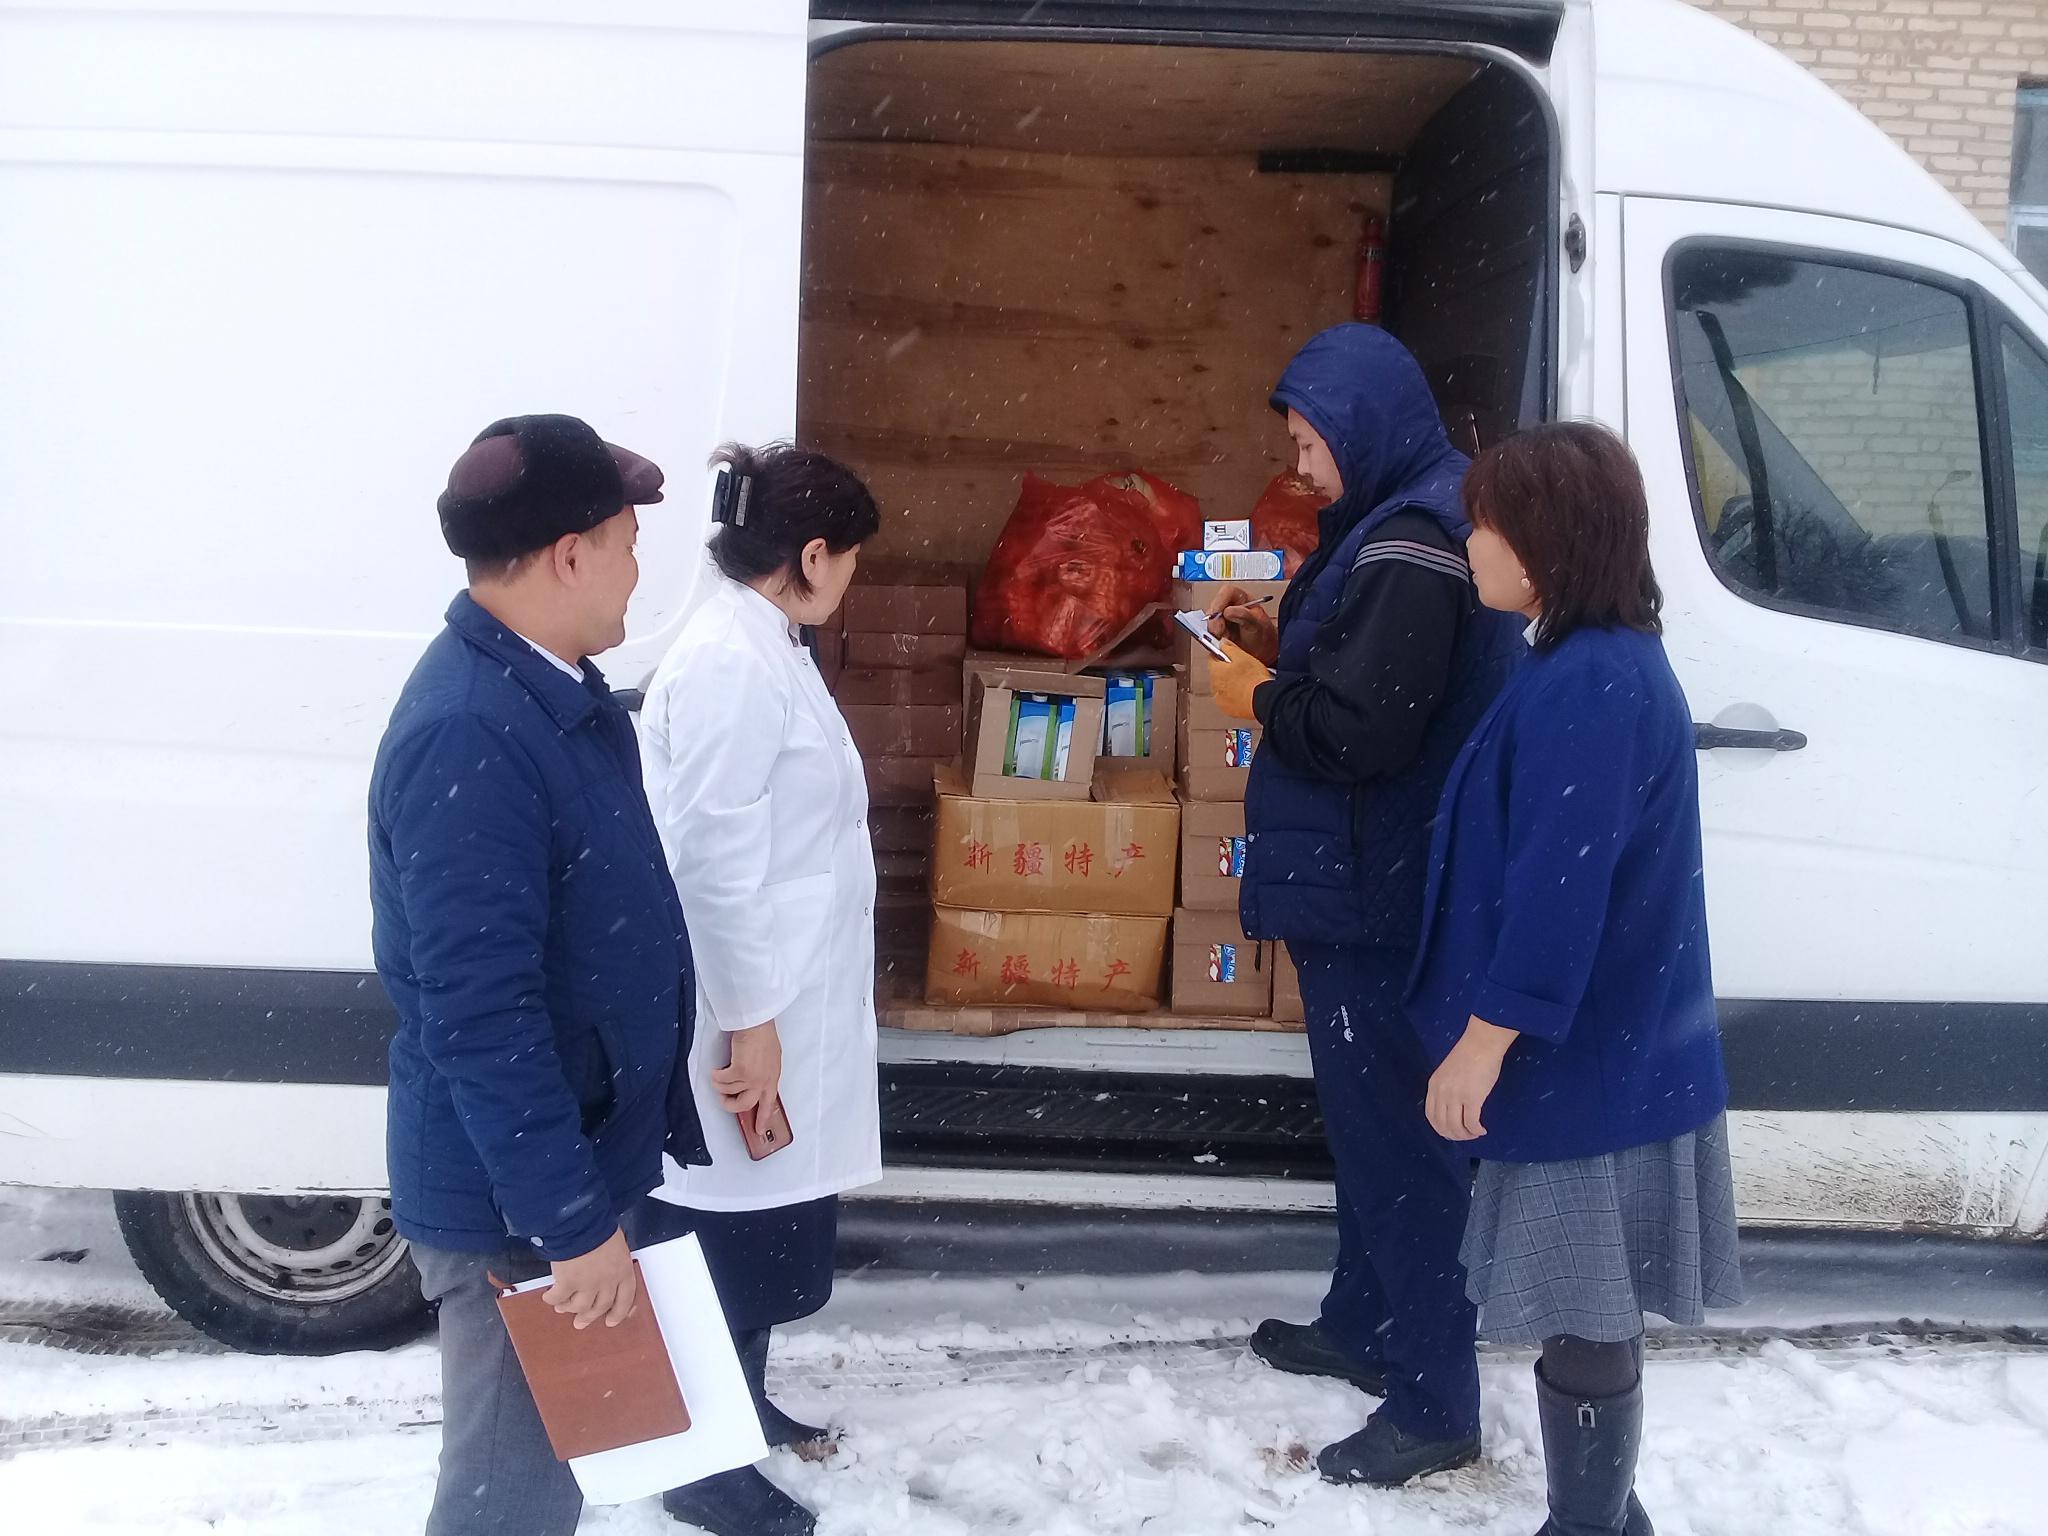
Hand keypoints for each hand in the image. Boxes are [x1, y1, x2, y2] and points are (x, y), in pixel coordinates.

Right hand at [543, 1227, 636, 1329]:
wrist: (581, 1222)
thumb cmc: (598, 1226)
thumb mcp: (616, 1244)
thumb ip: (613, 1261)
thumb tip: (606, 1270)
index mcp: (622, 1270)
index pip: (625, 1299)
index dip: (619, 1313)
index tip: (612, 1320)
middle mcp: (607, 1281)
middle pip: (600, 1306)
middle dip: (590, 1317)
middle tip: (581, 1322)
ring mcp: (587, 1284)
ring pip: (580, 1306)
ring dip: (570, 1309)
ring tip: (562, 1308)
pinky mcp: (567, 1282)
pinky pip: (559, 1297)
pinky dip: (553, 1299)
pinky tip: (550, 1297)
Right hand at [713, 1019, 780, 1116]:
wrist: (757, 1024)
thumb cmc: (763, 1035)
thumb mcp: (770, 1058)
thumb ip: (763, 1073)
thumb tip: (752, 1083)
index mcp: (772, 1078)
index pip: (768, 1104)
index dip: (762, 1118)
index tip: (759, 1130)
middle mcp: (763, 1081)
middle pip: (745, 1105)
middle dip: (731, 1105)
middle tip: (724, 1100)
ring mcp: (751, 1078)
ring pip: (729, 1091)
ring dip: (720, 1085)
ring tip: (718, 1076)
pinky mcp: (739, 1071)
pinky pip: (722, 1080)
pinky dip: (717, 1076)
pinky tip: (717, 1070)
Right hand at [1204, 584, 1278, 663]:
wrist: (1264, 651)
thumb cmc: (1264, 635)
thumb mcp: (1256, 624)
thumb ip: (1244, 616)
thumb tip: (1228, 611)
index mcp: (1242, 598)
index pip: (1227, 592)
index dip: (1219, 601)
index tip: (1216, 613)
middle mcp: (1231, 606)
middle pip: (1216, 606)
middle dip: (1214, 619)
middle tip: (1218, 631)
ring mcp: (1224, 617)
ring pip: (1211, 619)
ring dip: (1213, 629)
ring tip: (1221, 637)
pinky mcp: (1219, 629)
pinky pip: (1210, 630)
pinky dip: (1213, 636)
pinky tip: (1220, 640)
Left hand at [1207, 638, 1271, 722]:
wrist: (1264, 700)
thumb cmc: (1254, 679)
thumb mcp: (1243, 657)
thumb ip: (1229, 648)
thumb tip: (1222, 642)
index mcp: (1215, 671)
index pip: (1211, 658)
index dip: (1221, 655)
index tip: (1229, 655)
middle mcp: (1214, 686)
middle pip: (1217, 674)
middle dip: (1226, 671)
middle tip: (1242, 670)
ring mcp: (1220, 699)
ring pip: (1222, 687)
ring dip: (1229, 684)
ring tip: (1245, 682)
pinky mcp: (1227, 709)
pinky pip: (1227, 700)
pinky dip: (1233, 697)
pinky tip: (1245, 693)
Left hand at [1425, 1016, 1518, 1141]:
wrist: (1482, 1043)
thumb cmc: (1469, 1054)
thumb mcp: (1448, 1072)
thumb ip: (1446, 1088)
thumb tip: (1452, 1108)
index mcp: (1433, 1085)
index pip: (1431, 1116)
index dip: (1441, 1129)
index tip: (1451, 1132)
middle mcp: (1441, 1092)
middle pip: (1442, 1125)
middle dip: (1454, 1135)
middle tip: (1466, 1136)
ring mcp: (1456, 1096)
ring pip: (1456, 1127)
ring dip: (1466, 1135)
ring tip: (1475, 1133)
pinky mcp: (1472, 1098)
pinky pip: (1471, 1123)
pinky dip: (1476, 1130)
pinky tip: (1482, 1130)